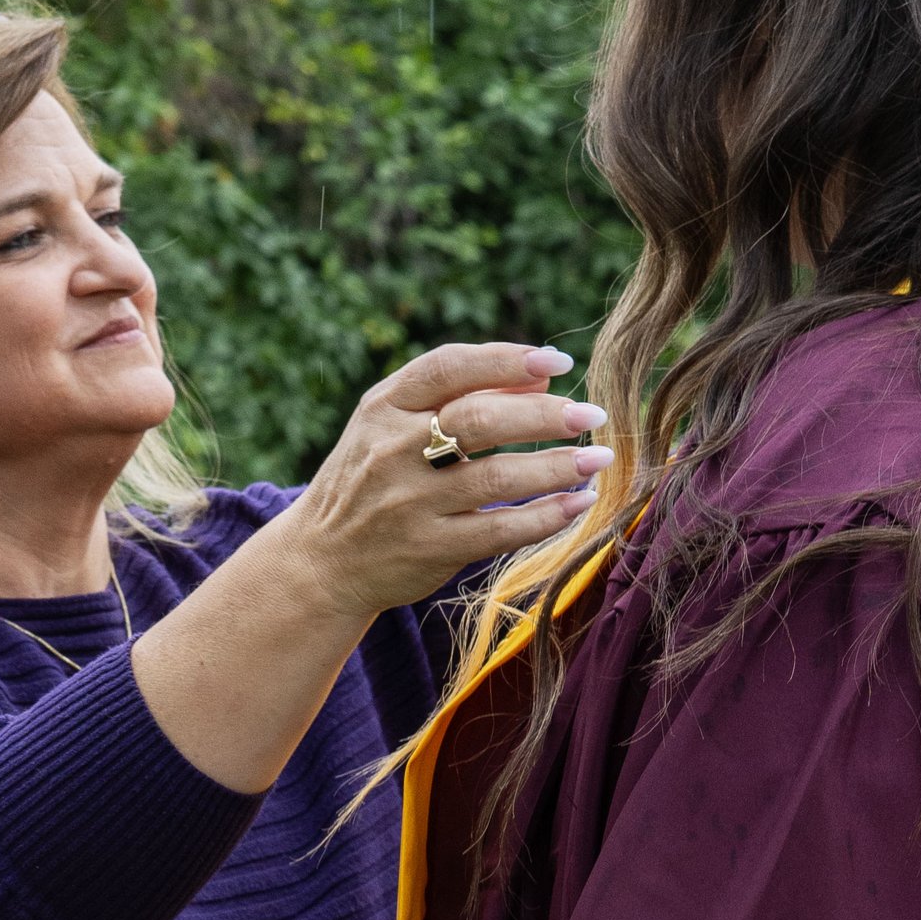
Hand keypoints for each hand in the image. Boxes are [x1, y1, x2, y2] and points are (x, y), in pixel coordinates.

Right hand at [284, 341, 613, 625]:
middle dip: (543, 416)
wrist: (322, 559)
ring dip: (555, 467)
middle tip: (591, 415)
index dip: (507, 360)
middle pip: (479, 420)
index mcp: (385, 406)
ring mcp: (410, 503)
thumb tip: (542, 379)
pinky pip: (497, 530)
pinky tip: (577, 504)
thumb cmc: (373, 479)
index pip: (450, 368)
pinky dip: (544, 517)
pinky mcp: (428, 549)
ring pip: (495, 477)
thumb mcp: (394, 425)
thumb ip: (460, 395)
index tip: (559, 364)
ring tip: (599, 459)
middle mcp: (394, 450)